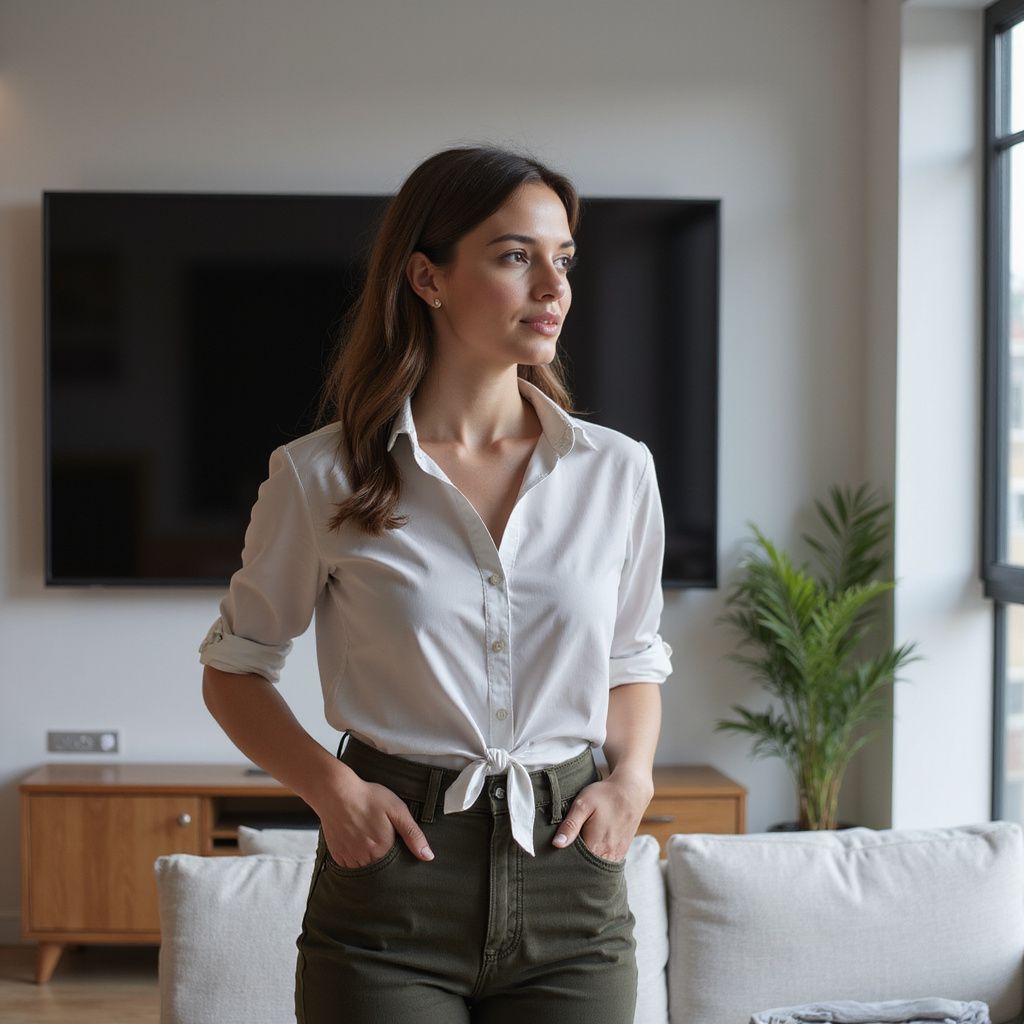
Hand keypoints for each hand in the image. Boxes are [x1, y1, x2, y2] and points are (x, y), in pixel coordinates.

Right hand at [316, 773, 434, 866]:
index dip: (398, 854)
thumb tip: (428, 856)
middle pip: (381, 869)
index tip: (395, 842)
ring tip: (368, 837)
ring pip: (365, 869)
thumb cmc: (368, 798)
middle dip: (384, 857)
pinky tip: (356, 841)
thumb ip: (413, 834)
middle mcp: (366, 859)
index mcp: (383, 849)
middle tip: (378, 835)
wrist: (336, 792)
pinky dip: (355, 858)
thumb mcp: (397, 810)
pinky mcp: (338, 856)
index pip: (397, 865)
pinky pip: (350, 866)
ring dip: (369, 859)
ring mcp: (350, 859)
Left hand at [552, 771, 653, 861]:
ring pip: (597, 868)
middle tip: (565, 855)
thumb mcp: (583, 805)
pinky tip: (590, 850)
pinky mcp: (622, 851)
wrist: (631, 790)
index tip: (557, 857)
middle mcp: (608, 855)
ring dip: (587, 864)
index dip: (565, 863)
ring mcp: (617, 855)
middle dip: (575, 866)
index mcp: (596, 846)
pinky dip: (597, 860)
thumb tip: (557, 844)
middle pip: (587, 870)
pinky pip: (607, 863)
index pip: (576, 866)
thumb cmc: (604, 796)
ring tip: (577, 852)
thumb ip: (570, 825)